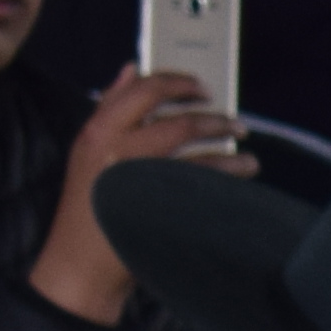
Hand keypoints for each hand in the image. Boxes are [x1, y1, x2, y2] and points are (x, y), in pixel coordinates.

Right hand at [31, 69, 233, 320]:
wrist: (81, 262)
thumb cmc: (87, 202)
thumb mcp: (88, 148)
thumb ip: (110, 107)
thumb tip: (130, 68)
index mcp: (98, 130)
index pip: (141, 89)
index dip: (177, 83)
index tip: (202, 87)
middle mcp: (118, 150)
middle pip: (178, 122)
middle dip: (214, 119)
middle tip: (237, 125)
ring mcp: (140, 179)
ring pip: (199, 157)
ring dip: (231, 154)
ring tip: (249, 159)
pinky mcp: (160, 207)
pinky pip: (206, 186)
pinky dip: (229, 180)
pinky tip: (241, 180)